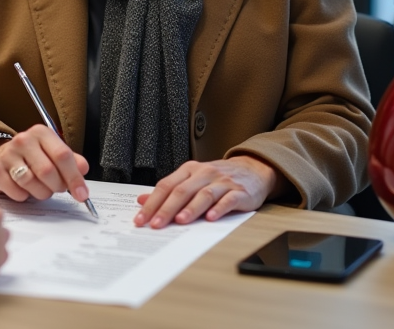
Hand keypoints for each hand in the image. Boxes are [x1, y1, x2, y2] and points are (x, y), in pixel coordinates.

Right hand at [0, 124, 90, 203]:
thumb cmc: (31, 156)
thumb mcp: (52, 152)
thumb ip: (71, 160)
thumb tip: (83, 169)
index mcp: (41, 133)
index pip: (63, 155)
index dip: (75, 177)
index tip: (82, 194)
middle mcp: (23, 140)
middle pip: (48, 172)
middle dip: (57, 186)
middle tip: (58, 188)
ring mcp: (7, 155)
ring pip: (32, 184)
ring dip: (41, 193)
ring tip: (40, 187)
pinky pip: (18, 193)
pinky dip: (24, 196)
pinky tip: (23, 188)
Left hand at [134, 157, 277, 228]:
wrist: (253, 169)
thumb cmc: (218, 178)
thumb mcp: (192, 180)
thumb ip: (168, 190)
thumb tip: (141, 200)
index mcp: (189, 170)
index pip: (166, 186)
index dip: (152, 203)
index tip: (140, 219)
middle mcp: (204, 174)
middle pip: (182, 191)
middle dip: (166, 209)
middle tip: (155, 225)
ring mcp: (222, 182)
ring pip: (204, 195)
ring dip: (191, 209)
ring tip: (180, 221)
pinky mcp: (240, 192)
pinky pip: (228, 200)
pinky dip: (219, 209)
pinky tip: (211, 218)